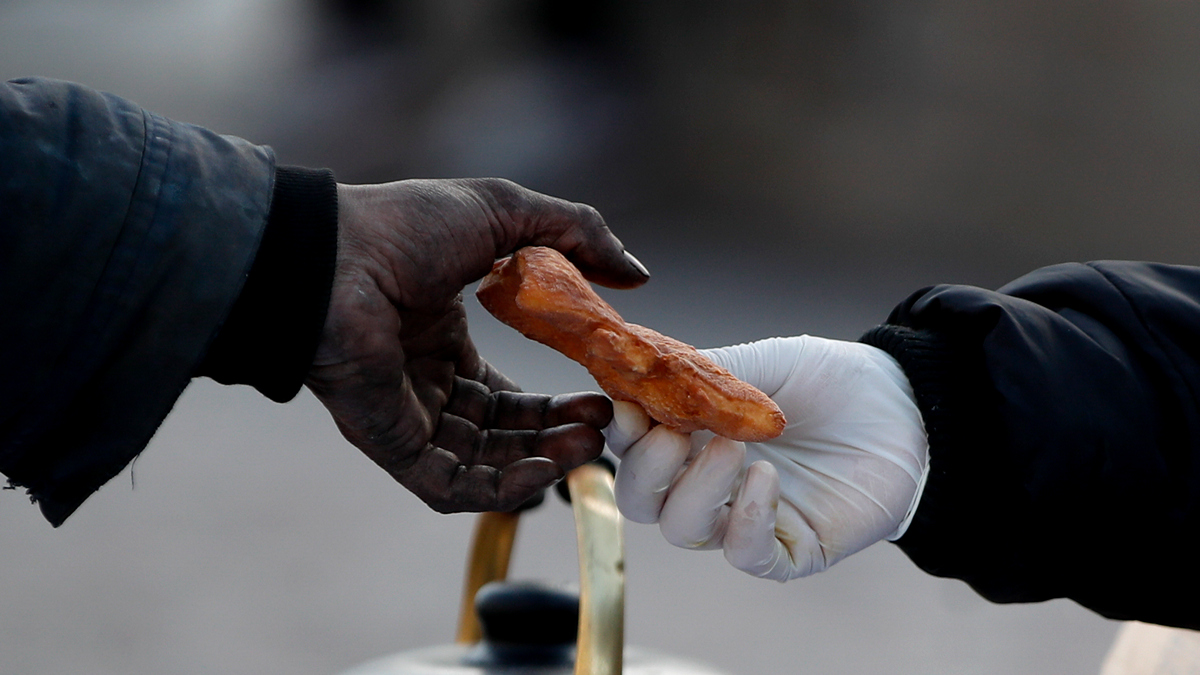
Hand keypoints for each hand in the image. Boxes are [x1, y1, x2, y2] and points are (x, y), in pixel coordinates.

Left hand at [306, 178, 649, 512]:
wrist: (333, 255)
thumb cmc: (404, 227)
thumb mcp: (506, 214)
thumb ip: (576, 234)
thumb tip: (637, 274)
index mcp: (443, 342)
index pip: (509, 395)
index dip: (556, 405)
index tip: (603, 398)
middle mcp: (426, 385)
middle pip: (505, 433)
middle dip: (558, 434)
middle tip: (603, 424)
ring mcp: (409, 419)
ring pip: (486, 464)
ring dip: (542, 460)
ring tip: (589, 441)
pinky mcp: (392, 446)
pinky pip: (453, 486)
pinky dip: (503, 487)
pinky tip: (545, 468)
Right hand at [606, 336, 927, 579]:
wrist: (906, 405)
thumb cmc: (831, 381)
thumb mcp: (762, 363)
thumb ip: (704, 375)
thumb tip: (640, 377)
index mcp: (692, 434)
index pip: (631, 445)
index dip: (620, 431)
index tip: (628, 408)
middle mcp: (708, 480)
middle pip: (640, 500)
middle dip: (645, 470)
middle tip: (674, 437)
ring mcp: (745, 517)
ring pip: (683, 530)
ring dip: (695, 491)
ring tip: (734, 448)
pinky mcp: (789, 549)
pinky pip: (746, 554)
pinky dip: (745, 520)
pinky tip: (766, 479)